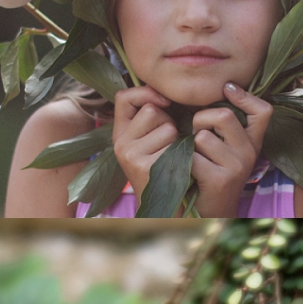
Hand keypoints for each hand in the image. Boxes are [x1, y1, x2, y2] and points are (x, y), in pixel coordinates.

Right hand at [113, 86, 177, 201]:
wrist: (166, 210)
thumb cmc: (165, 170)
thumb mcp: (151, 142)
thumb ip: (151, 118)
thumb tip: (164, 94)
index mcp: (120, 135)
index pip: (124, 97)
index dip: (145, 93)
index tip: (164, 102)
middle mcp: (120, 145)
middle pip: (152, 110)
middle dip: (167, 122)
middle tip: (168, 146)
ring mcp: (131, 156)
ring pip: (166, 126)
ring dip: (177, 139)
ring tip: (173, 158)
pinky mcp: (146, 167)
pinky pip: (174, 144)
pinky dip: (182, 153)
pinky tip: (177, 168)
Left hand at [190, 83, 272, 216]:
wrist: (211, 213)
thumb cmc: (210, 173)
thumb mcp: (224, 149)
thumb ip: (222, 125)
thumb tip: (219, 87)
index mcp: (253, 143)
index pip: (263, 111)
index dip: (246, 96)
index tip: (227, 87)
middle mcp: (249, 153)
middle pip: (223, 116)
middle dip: (201, 120)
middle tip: (196, 137)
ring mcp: (237, 167)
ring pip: (202, 136)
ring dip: (190, 146)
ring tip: (194, 159)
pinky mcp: (220, 179)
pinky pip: (191, 156)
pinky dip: (183, 162)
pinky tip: (189, 173)